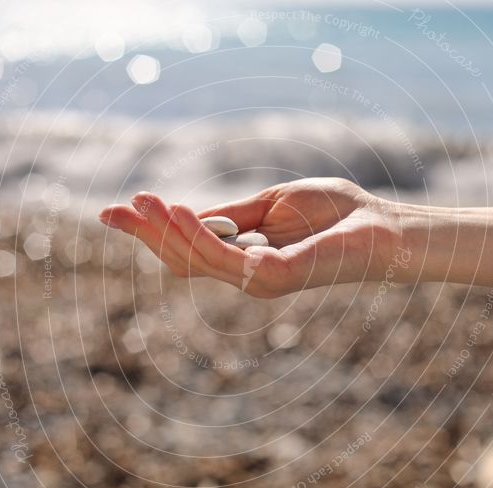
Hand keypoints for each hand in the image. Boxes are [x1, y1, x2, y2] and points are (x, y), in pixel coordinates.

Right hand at [99, 178, 404, 297]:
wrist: (382, 226)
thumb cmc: (335, 212)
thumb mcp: (271, 203)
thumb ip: (231, 214)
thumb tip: (185, 214)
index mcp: (245, 256)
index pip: (188, 249)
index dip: (152, 232)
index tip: (117, 210)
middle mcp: (246, 275)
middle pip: (182, 259)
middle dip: (146, 235)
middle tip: (110, 210)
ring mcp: (257, 280)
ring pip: (196, 259)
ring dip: (165, 231)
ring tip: (142, 203)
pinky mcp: (272, 276)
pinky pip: (222, 256)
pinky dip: (196, 233)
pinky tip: (177, 211)